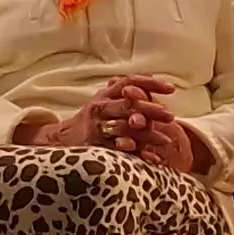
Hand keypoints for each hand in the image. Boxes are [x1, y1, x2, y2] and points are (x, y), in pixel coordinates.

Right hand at [47, 75, 204, 172]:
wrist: (63, 140)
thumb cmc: (91, 118)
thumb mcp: (105, 99)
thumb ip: (125, 90)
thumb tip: (150, 76)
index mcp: (104, 95)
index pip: (129, 82)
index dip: (150, 83)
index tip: (170, 88)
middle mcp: (99, 108)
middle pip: (128, 105)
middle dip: (151, 110)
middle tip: (170, 116)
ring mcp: (96, 128)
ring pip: (124, 129)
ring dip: (147, 135)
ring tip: (166, 140)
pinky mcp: (95, 147)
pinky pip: (119, 151)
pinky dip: (137, 155)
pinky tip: (152, 158)